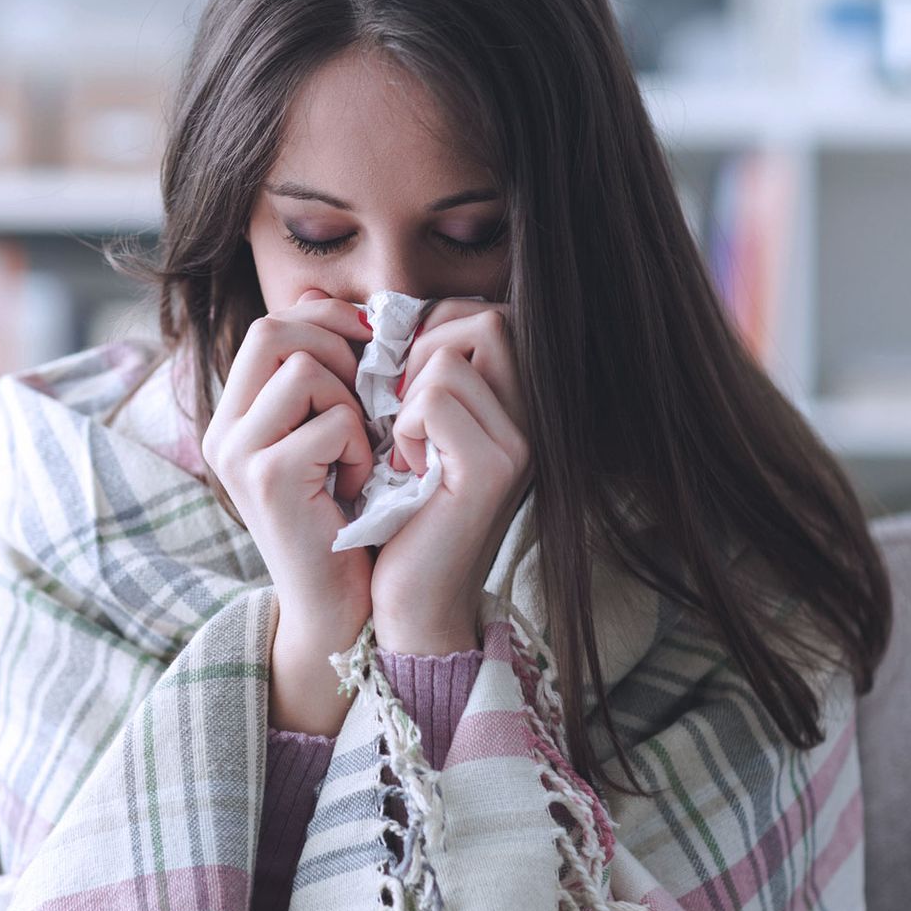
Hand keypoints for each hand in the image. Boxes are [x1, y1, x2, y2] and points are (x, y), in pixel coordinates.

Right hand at [199, 287, 376, 733]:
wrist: (337, 607)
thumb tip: (332, 302)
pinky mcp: (267, 478)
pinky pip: (333, 421)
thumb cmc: (345, 518)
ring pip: (308, 370)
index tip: (370, 343)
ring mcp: (239, 453)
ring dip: (352, 405)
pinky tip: (357, 486)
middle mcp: (223, 431)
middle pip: (276, 330)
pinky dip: (361, 449)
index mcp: (235, 416)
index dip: (327, 320)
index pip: (271, 324)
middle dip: (339, 349)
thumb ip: (323, 377)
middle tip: (368, 395)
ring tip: (357, 452)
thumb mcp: (328, 437)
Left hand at [371, 300, 533, 654]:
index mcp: (518, 405)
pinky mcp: (492, 469)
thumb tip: (377, 310)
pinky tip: (408, 469)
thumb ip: (416, 373)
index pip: (486, 316)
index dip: (433, 330)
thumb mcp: (412, 431)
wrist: (410, 600)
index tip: (402, 385)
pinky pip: (434, 398)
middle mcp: (533, 419)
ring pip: (450, 356)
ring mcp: (520, 443)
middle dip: (421, 351)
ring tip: (407, 448)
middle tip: (399, 410)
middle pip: (483, 320)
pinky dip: (404, 428)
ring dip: (407, 398)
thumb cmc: (400, 512)